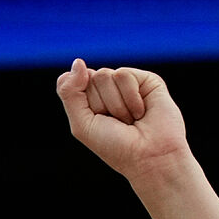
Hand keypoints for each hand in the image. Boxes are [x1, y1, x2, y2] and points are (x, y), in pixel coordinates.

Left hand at [55, 58, 188, 179]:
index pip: (69, 82)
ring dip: (115, 104)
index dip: (80, 102)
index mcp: (88, 100)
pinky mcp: (145, 79)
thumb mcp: (82, 124)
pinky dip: (130, 98)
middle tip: (116, 123)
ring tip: (130, 119)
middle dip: (99, 104)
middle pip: (88, 78)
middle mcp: (106, 89)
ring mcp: (126, 83)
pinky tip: (141, 111)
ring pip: (104, 75)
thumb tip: (78, 61)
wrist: (149, 157)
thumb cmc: (115, 146)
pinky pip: (123, 75)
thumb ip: (70, 93)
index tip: (95, 120)